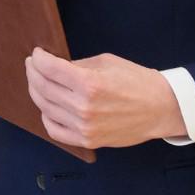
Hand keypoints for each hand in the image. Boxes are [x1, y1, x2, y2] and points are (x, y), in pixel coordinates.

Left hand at [24, 47, 185, 149]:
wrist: (161, 108)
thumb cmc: (136, 81)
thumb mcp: (106, 62)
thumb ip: (77, 65)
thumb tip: (54, 66)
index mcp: (89, 83)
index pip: (49, 69)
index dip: (38, 59)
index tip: (37, 54)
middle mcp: (83, 107)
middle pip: (42, 87)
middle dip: (33, 72)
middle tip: (33, 65)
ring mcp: (84, 127)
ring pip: (45, 108)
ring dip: (36, 91)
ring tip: (38, 82)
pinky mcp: (88, 140)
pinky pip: (55, 130)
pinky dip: (46, 116)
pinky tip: (49, 106)